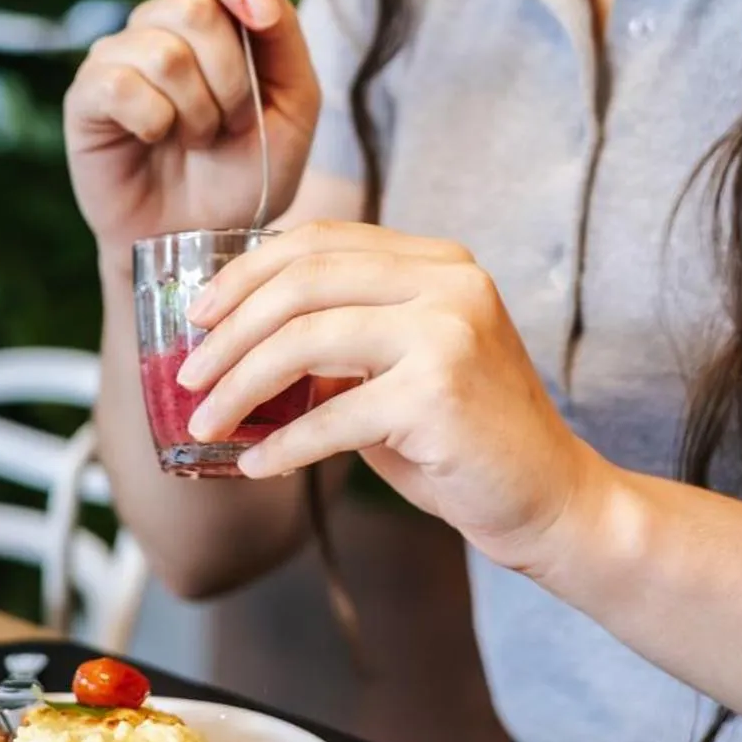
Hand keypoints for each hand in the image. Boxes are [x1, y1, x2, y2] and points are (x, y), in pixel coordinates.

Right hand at [64, 0, 320, 259]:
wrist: (208, 241)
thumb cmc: (250, 169)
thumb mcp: (295, 100)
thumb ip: (282, 29)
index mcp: (214, 10)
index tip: (263, 18)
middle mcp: (160, 22)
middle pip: (195, 5)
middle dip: (233, 77)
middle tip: (233, 121)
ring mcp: (118, 55)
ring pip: (166, 51)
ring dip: (201, 110)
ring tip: (199, 139)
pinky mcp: (87, 96)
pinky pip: (124, 86)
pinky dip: (158, 123)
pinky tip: (158, 141)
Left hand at [177, 221, 607, 573]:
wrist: (553, 500)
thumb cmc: (465, 436)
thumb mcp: (400, 365)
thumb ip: (339, 335)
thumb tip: (231, 340)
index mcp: (438, 261)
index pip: (321, 240)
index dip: (247, 271)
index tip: (199, 313)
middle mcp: (448, 281)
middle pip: (303, 281)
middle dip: (230, 330)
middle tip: (187, 374)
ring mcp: (448, 333)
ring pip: (305, 339)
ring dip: (240, 386)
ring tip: (205, 421)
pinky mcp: (439, 394)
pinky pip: (330, 416)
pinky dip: (282, 445)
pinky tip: (253, 463)